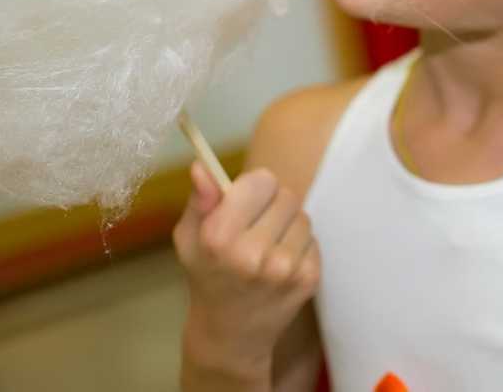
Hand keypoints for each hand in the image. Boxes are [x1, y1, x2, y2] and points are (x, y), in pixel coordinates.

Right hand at [173, 161, 320, 369]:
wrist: (229, 336)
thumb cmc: (207, 277)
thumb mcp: (189, 238)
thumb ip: (199, 200)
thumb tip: (202, 166)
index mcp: (220, 238)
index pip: (262, 180)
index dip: (254, 187)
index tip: (245, 201)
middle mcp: (254, 253)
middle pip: (286, 195)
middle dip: (272, 204)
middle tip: (256, 225)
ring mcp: (285, 269)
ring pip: (303, 217)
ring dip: (287, 225)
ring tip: (268, 245)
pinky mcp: (308, 280)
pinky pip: (313, 240)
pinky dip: (299, 246)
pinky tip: (280, 263)